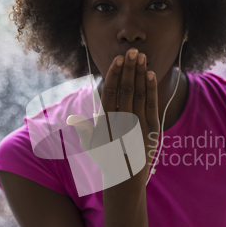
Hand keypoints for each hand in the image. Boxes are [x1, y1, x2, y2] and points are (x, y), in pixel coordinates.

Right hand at [67, 48, 159, 186]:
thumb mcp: (92, 145)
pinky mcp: (152, 128)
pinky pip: (151, 104)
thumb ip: (85, 130)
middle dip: (129, 68)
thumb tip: (72, 119)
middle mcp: (123, 121)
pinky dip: (151, 88)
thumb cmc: (106, 158)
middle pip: (126, 89)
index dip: (114, 74)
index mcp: (106, 122)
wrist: (126, 177)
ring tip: (141, 56)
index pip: (110, 92)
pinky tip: (150, 74)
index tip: (117, 59)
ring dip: (141, 73)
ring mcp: (139, 124)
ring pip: (140, 93)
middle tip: (132, 50)